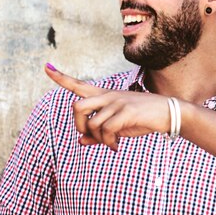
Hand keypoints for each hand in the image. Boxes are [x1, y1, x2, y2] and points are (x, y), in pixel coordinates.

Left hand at [44, 64, 169, 150]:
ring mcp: (117, 103)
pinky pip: (106, 130)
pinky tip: (116, 146)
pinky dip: (109, 142)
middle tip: (91, 137)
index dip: (61, 78)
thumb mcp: (119, 127)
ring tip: (110, 143)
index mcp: (106, 96)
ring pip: (91, 123)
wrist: (169, 113)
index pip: (79, 85)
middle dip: (78, 125)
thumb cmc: (144, 120)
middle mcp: (109, 96)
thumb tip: (80, 141)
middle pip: (76, 106)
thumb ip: (99, 133)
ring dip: (97, 138)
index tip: (46, 68)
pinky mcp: (126, 112)